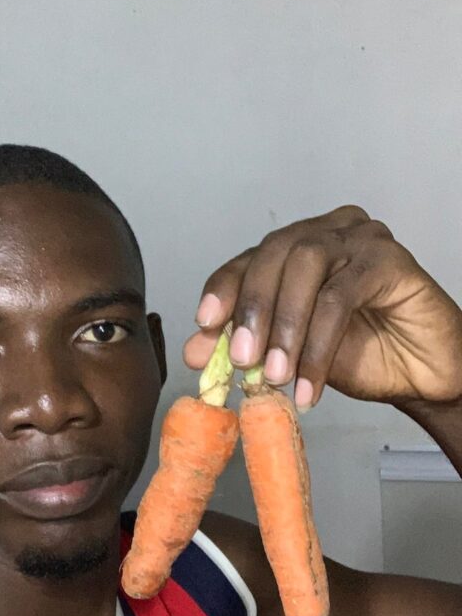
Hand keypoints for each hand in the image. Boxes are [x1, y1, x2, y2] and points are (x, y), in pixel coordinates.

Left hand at [183, 206, 461, 408]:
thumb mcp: (289, 354)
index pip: (250, 258)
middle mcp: (327, 232)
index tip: (205, 323)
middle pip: (275, 253)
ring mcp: (361, 239)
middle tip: (243, 361)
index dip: (225, 288)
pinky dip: (319, 344)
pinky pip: (342, 296)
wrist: (422, 377)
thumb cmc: (361, 355)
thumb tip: (194, 352)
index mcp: (297, 247)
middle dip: (253, 310)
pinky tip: (309, 383)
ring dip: (285, 327)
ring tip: (276, 376)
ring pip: (307, 268)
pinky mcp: (391, 260)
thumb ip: (245, 347)